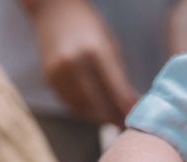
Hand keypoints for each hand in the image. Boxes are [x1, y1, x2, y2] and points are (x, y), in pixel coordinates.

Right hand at [24, 0, 137, 125]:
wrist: (52, 10)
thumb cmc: (89, 27)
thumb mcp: (109, 46)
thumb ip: (118, 76)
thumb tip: (131, 105)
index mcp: (95, 52)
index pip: (116, 90)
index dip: (127, 109)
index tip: (138, 120)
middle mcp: (74, 63)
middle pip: (98, 104)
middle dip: (114, 117)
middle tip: (127, 126)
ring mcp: (58, 72)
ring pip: (83, 108)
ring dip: (99, 117)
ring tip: (113, 121)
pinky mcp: (48, 79)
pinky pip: (69, 103)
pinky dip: (84, 111)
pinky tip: (95, 112)